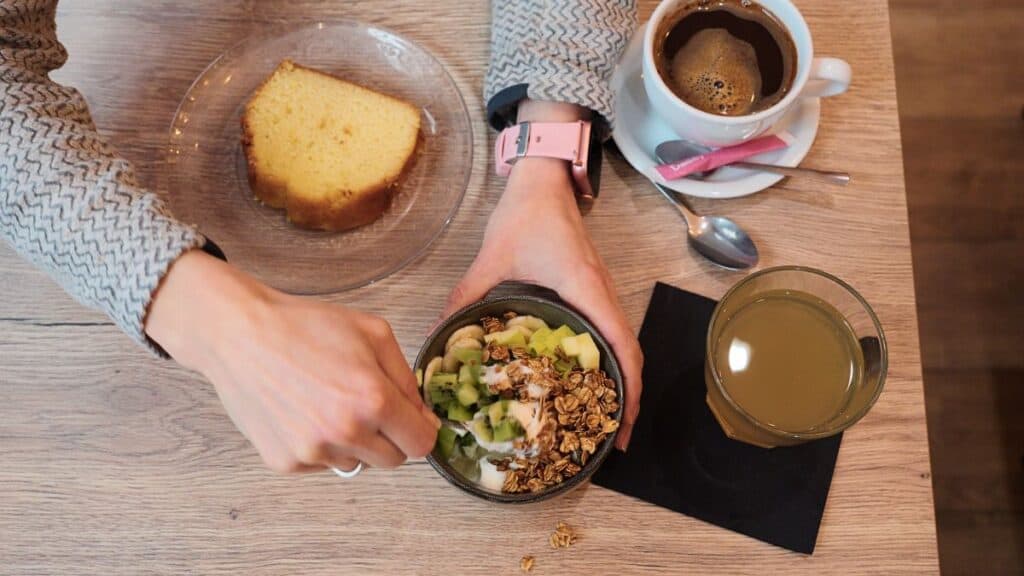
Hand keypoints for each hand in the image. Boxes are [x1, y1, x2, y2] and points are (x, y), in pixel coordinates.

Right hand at [146, 250, 439, 472]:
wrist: (241, 334)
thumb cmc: (307, 326)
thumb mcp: (374, 333)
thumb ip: (407, 379)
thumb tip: (424, 417)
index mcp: (373, 400)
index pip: (421, 444)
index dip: (420, 428)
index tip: (410, 418)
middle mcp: (345, 433)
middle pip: (393, 460)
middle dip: (390, 436)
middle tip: (366, 404)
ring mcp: (313, 452)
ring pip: (357, 463)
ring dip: (353, 441)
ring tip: (328, 402)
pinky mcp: (286, 462)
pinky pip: (322, 464)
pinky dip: (321, 445)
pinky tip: (304, 411)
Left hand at [440, 102, 642, 448]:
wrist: (543, 179)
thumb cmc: (525, 214)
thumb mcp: (490, 260)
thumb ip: (464, 300)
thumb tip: (436, 340)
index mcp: (586, 289)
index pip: (623, 346)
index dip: (628, 390)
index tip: (621, 426)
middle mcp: (603, 294)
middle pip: (629, 354)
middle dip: (626, 398)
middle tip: (608, 436)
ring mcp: (602, 292)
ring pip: (624, 345)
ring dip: (621, 381)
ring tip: (602, 417)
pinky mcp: (593, 290)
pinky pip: (610, 331)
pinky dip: (610, 360)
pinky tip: (588, 379)